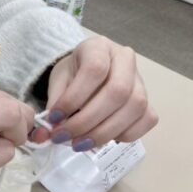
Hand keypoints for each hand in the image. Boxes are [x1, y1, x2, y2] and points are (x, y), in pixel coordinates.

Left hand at [30, 36, 157, 150]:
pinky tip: (101, 139)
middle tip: (64, 137)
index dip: (73, 98)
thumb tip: (44, 135)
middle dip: (87, 121)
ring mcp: (141, 81)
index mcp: (99, 47)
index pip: (94, 70)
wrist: (86, 73)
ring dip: (104, 132)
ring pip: (134, 108)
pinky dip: (124, 135)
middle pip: (117, 92)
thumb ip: (53, 105)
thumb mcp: (58, 82)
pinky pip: (147, 120)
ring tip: (78, 144)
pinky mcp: (148, 101)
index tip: (54, 118)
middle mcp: (125, 60)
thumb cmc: (72, 75)